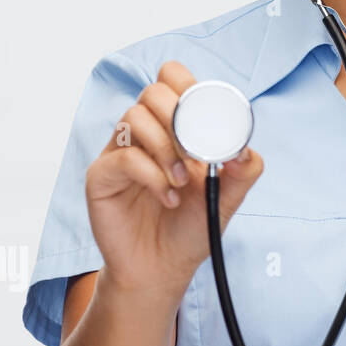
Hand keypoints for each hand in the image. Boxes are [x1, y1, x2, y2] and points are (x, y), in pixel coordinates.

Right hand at [85, 61, 263, 299]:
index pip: (174, 79)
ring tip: (182, 182)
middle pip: (153, 91)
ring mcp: (121, 151)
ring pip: (135, 117)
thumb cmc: (192, 225)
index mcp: (177, 126)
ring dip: (166, 148)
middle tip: (196, 153)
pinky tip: (168, 198)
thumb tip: (243, 149)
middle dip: (179, 116)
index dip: (191, 87)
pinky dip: (152, 175)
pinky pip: (123, 157)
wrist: (163, 266)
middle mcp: (147, 132)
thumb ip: (243, 170)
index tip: (210, 119)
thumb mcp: (228, 196)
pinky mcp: (102, 175)